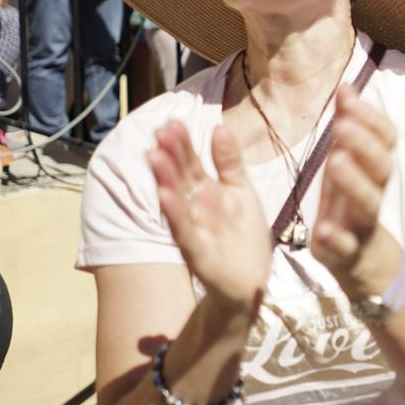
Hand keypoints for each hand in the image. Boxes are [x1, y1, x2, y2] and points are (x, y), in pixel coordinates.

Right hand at [149, 120, 272, 314]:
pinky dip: (175, 215)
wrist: (251, 282)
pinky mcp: (198, 253)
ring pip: (177, 202)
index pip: (191, 164)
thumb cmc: (243, 236)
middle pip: (181, 179)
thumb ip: (229, 163)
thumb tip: (219, 127)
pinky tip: (164, 196)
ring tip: (153, 156)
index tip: (172, 121)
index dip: (183, 144)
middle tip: (158, 132)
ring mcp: (195, 230)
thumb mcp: (241, 192)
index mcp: (207, 193)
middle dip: (170, 156)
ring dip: (165, 180)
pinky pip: (184, 232)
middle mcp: (196, 209)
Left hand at [311, 86, 403, 296]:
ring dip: (353, 182)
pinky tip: (323, 229)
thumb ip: (348, 132)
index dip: (370, 117)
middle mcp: (375, 195)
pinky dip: (335, 238)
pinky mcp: (348, 254)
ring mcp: (363, 225)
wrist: (369, 268)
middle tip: (341, 125)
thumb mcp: (350, 167)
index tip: (346, 93)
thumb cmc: (352, 209)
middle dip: (364, 144)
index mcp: (375, 172)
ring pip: (368, 203)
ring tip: (336, 161)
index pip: (386, 140)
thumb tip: (345, 88)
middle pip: (381, 168)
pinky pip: (345, 246)